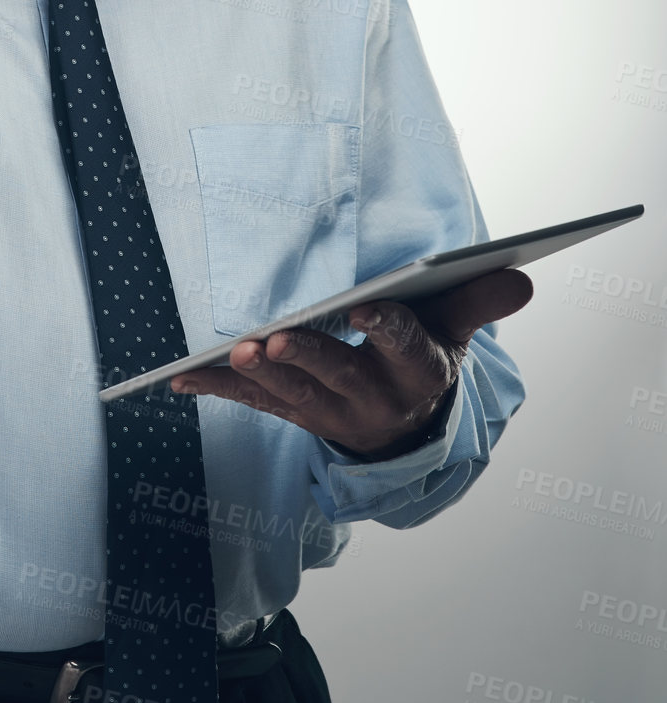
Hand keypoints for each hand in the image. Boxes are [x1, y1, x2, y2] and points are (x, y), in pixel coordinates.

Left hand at [170, 268, 532, 458]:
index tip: (365, 308)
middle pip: (337, 374)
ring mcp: (330, 412)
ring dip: (260, 376)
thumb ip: (480, 299)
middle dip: (305, 356)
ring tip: (233, 353)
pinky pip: (255, 404)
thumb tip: (520, 273)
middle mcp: (373, 397)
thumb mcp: (458, 331)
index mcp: (416, 369)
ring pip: (293, 395)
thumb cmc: (426, 355)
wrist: (410, 429)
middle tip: (273, 339)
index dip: (384, 328)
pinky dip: (219, 389)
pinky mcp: (297, 415)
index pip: (403, 345)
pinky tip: (183, 376)